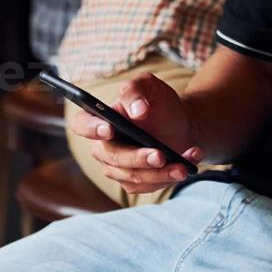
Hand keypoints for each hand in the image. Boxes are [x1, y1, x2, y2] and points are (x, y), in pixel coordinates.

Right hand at [67, 73, 204, 195]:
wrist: (180, 124)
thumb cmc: (158, 103)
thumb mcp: (149, 86)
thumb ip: (137, 91)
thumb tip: (137, 110)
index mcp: (100, 119)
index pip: (82, 124)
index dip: (92, 128)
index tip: (110, 128)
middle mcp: (104, 146)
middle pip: (113, 158)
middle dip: (138, 158)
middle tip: (161, 155)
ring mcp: (118, 168)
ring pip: (134, 176)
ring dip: (162, 172)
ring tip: (183, 165)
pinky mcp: (135, 182)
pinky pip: (151, 185)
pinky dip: (171, 176)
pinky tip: (189, 163)